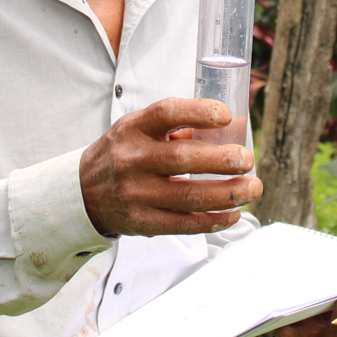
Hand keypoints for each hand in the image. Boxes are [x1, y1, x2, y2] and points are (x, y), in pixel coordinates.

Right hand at [80, 97, 260, 236]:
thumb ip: (177, 127)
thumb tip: (231, 127)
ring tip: (253, 188)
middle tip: (248, 159)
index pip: (166, 113)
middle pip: (182, 159)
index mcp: (134, 128)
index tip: (226, 114)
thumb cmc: (124, 153)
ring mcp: (136, 194)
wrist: (84, 192)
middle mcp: (133, 159)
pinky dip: (212, 220)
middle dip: (221, 160)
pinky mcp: (142, 222)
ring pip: (188, 196)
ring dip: (227, 194)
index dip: (198, 112)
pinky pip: (182, 224)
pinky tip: (233, 213)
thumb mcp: (138, 129)